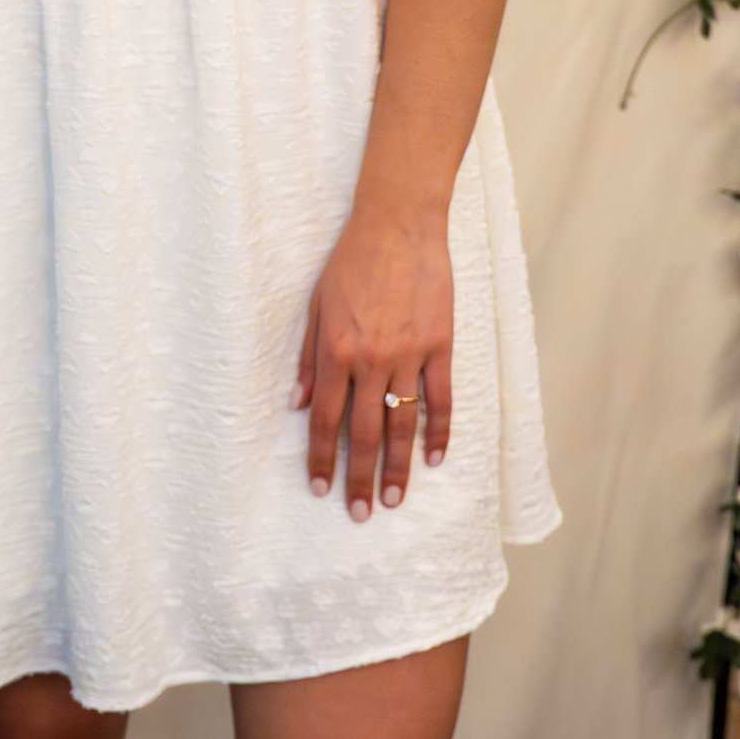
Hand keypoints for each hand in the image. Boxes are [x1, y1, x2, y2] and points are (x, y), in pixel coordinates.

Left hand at [295, 203, 452, 519]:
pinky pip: (441, 399)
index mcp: (335, 352)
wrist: (398, 225)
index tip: (321, 489)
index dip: (323, 459)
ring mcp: (409, 355)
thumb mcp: (315, 306)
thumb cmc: (351, 262)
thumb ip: (308, 358)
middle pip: (363, 433)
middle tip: (360, 513)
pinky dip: (439, 431)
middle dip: (359, 478)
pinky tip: (436, 459)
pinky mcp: (440, 345)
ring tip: (395, 500)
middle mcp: (371, 361)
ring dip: (399, 467)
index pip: (326, 420)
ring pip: (402, 424)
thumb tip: (298, 403)